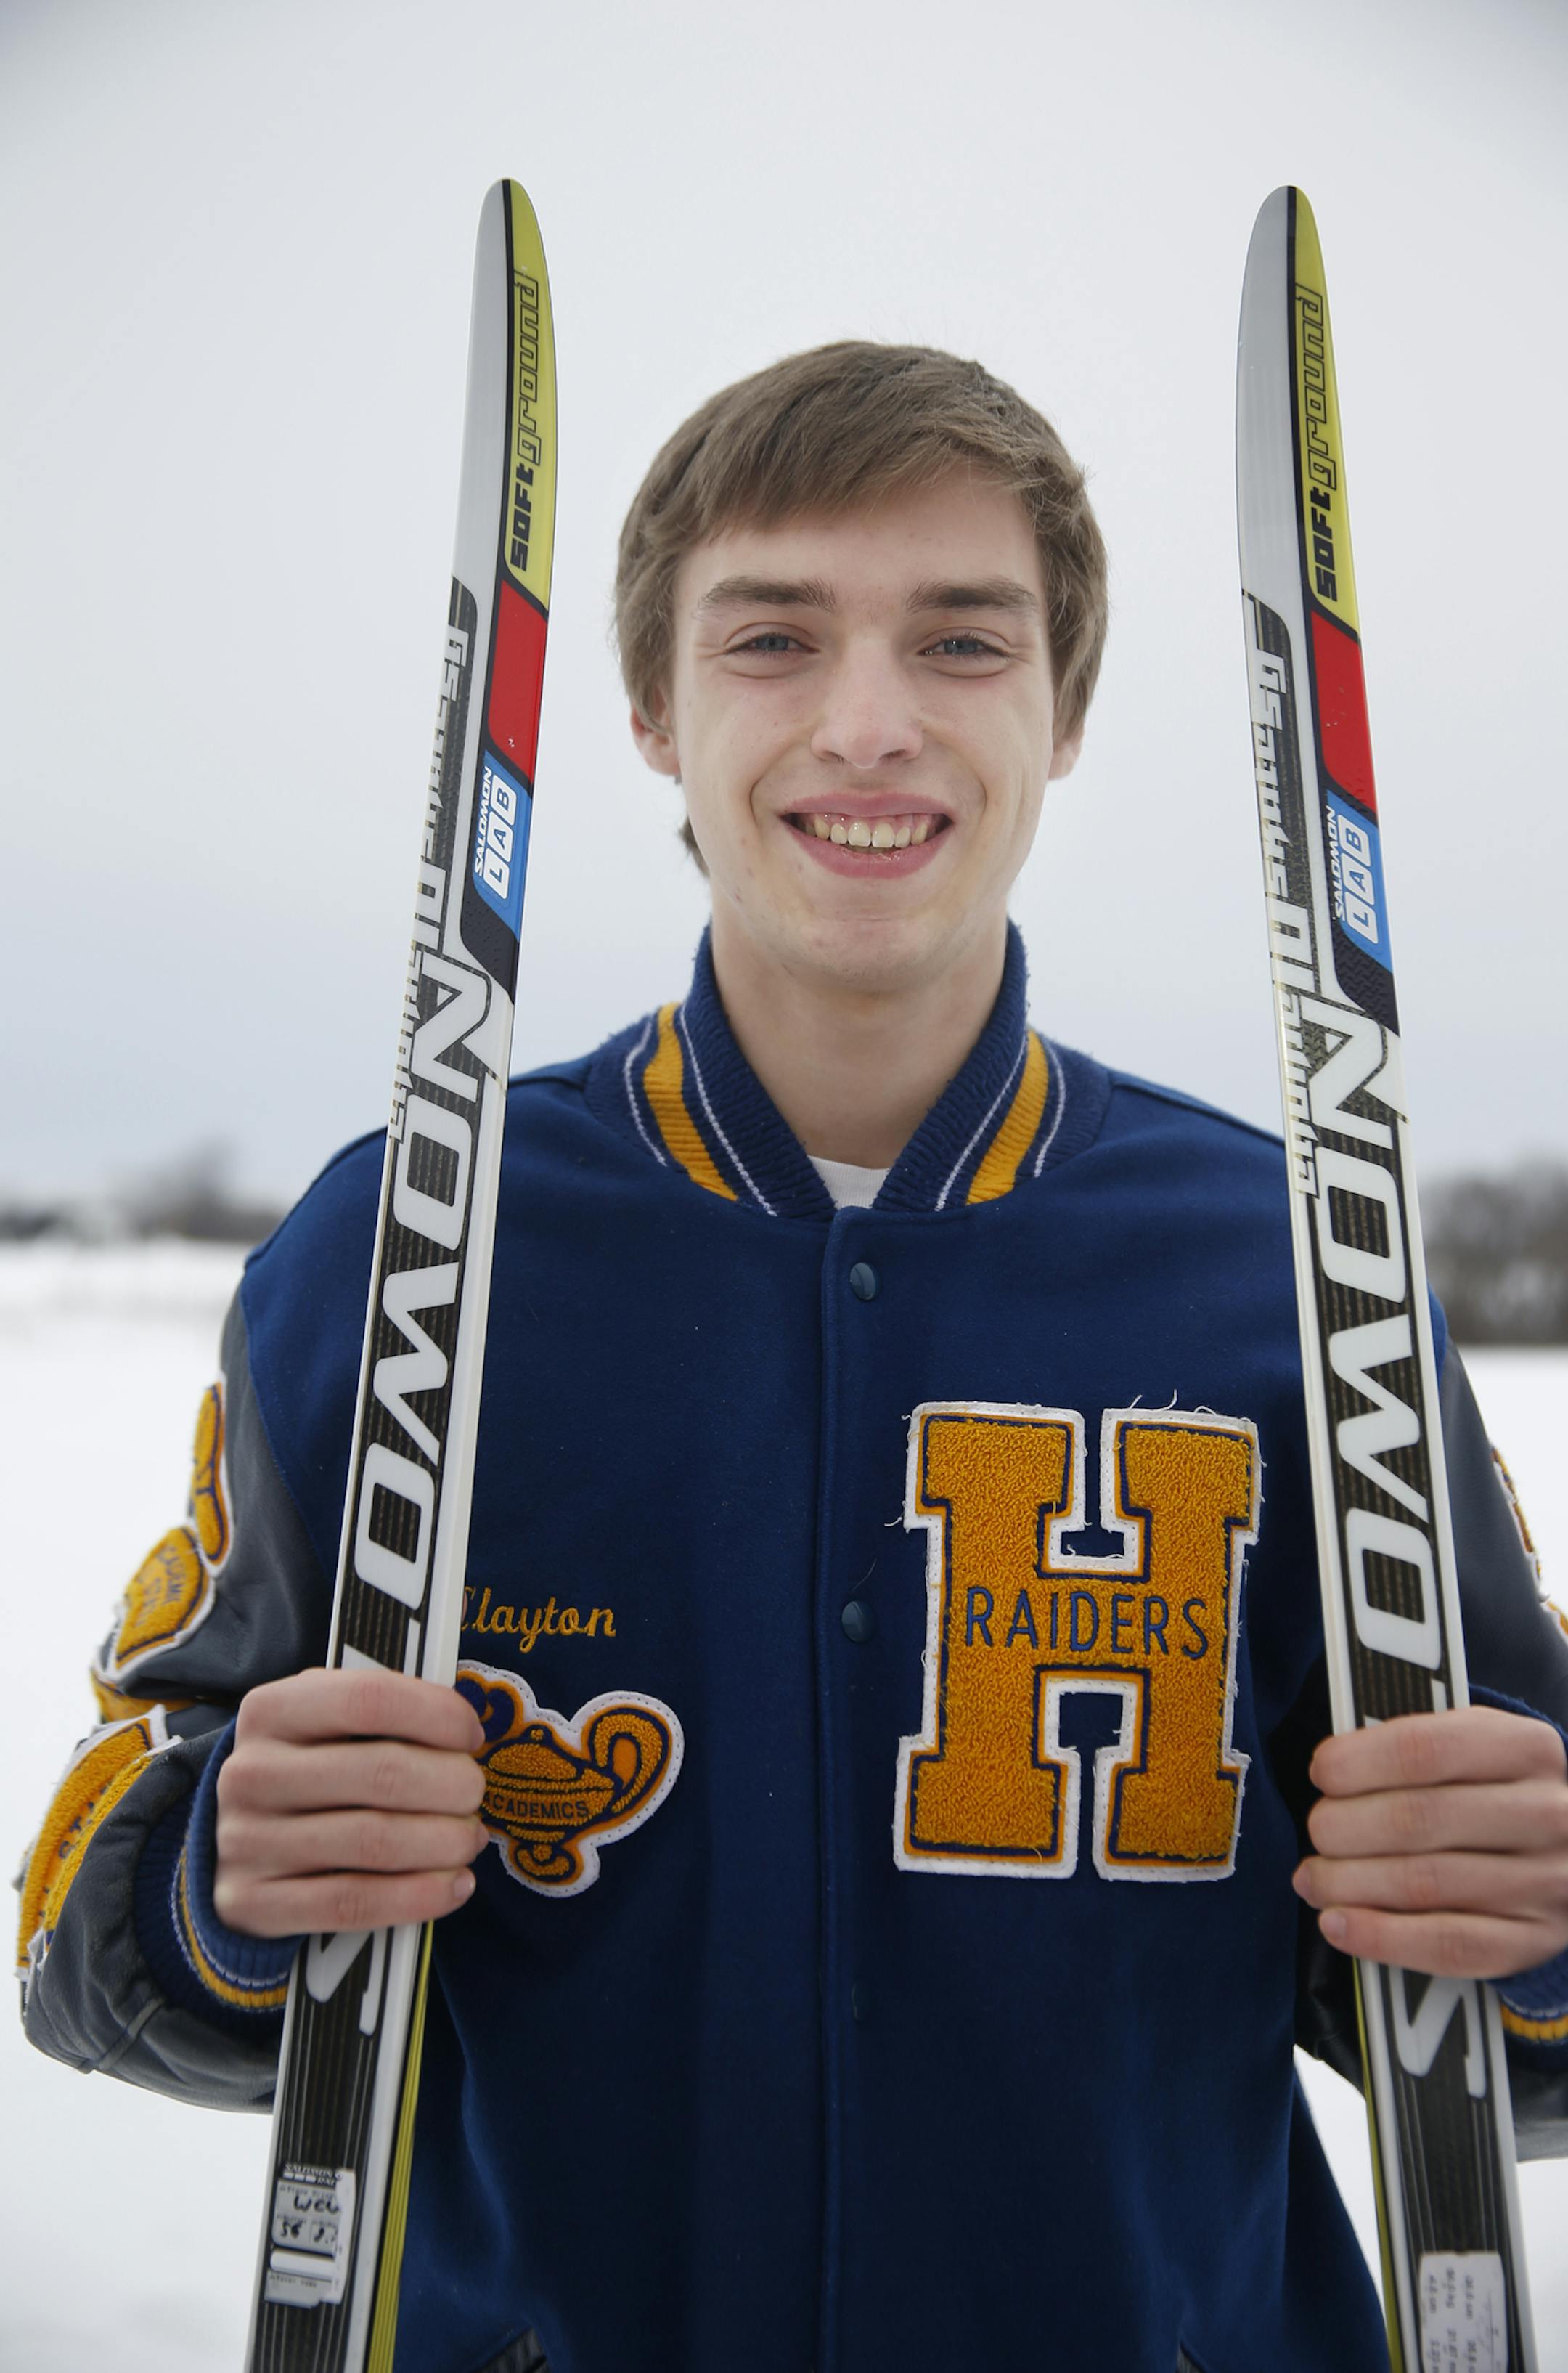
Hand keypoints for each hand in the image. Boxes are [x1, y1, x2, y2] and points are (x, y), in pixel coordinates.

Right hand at [214, 1667, 487, 1937]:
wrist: (231, 1843)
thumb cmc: (304, 1773)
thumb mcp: (323, 1725)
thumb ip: (383, 1717)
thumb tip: (465, 1732)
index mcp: (270, 1710)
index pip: (369, 1699)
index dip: (437, 1715)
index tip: (471, 1735)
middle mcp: (251, 1773)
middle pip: (382, 1773)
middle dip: (452, 1784)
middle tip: (474, 1794)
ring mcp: (247, 1842)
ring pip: (374, 1842)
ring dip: (444, 1842)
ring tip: (470, 1840)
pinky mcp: (253, 1903)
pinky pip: (354, 1903)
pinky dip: (419, 1896)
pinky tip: (455, 1886)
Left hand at [1293, 1705, 1567, 1978]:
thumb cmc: (1498, 1790)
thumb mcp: (1477, 1745)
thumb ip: (1413, 1746)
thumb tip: (1330, 1770)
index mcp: (1526, 1748)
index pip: (1424, 1749)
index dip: (1358, 1762)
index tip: (1321, 1772)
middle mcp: (1545, 1814)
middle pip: (1418, 1819)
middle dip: (1344, 1827)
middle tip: (1317, 1831)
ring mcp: (1545, 1881)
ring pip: (1424, 1884)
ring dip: (1348, 1884)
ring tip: (1313, 1879)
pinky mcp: (1532, 1940)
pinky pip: (1447, 1945)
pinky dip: (1380, 1937)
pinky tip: (1336, 1924)